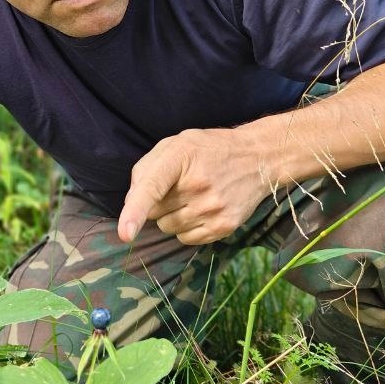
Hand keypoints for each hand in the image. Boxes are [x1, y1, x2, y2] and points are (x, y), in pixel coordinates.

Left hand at [116, 126, 278, 245]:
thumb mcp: (177, 144)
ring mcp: (213, 208)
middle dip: (159, 203)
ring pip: (168, 228)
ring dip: (172, 217)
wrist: (259, 158)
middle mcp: (198, 185)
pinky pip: (186, 239)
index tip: (125, 234)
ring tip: (193, 196)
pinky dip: (187, 229)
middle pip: (154, 213)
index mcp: (181, 157)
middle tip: (179, 186)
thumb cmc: (210, 150)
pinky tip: (202, 209)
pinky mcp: (224, 226)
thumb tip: (131, 201)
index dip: (135, 211)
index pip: (152, 187)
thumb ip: (147, 168)